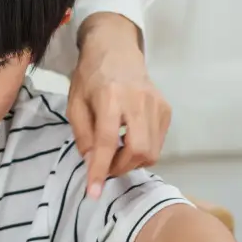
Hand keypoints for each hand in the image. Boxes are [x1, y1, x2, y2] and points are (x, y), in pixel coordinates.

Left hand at [67, 13, 171, 196]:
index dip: (100, 169)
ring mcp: (157, 104)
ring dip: (131, 162)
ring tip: (115, 154)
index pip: (107, 141)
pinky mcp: (166, 109)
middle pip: (138, 150)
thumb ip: (83, 135)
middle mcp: (138, 100)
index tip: (94, 192)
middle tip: (105, 166)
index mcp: (111, 96)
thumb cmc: (90, 76)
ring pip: (152, 151)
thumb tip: (92, 163)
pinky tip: (129, 140)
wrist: (116, 50)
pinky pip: (158, 142)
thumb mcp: (75, 103)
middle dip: (120, 167)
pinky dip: (142, 150)